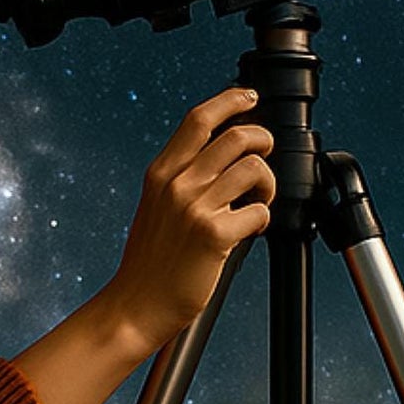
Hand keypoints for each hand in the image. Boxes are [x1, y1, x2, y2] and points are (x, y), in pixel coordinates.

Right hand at [102, 84, 275, 356]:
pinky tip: (250, 229)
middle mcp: (177, 184)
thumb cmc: (148, 262)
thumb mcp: (154, 207)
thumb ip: (179, 179)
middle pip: (237, 136)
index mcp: (161, 173)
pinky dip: (262, 218)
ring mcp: (195, 208)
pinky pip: (259, 211)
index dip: (230, 100)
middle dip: (262, 141)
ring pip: (254, 169)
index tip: (248, 98)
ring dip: (267, 184)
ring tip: (257, 201)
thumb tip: (218, 156)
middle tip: (263, 158)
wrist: (135, 305)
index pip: (199, 119)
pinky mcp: (214, 235)